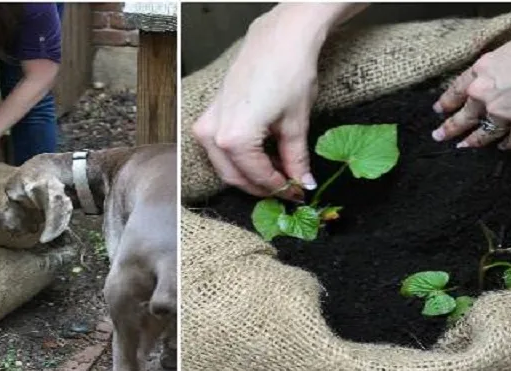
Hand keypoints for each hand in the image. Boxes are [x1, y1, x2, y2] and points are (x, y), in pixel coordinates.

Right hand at [192, 3, 366, 199]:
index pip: (257, 177)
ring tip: (278, 175)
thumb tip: (304, 183)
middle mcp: (212, 134)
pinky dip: (240, 158)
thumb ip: (295, 160)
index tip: (299, 193)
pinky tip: (263, 157)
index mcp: (233, 139)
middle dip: (262, 187)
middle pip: (235, 176)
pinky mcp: (209, 114)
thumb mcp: (295, 124)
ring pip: (226, 165)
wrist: (279, 38)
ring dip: (250, 175)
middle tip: (288, 189)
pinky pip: (221, 148)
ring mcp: (206, 123)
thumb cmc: (289, 74)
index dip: (280, 189)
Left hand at [432, 32, 510, 149]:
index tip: (439, 109)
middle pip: (464, 115)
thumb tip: (499, 68)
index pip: (457, 89)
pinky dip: (509, 145)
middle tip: (438, 136)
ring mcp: (502, 113)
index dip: (447, 101)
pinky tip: (504, 148)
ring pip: (484, 132)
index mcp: (483, 71)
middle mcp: (486, 94)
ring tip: (464, 146)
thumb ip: (500, 64)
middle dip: (449, 127)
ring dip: (473, 141)